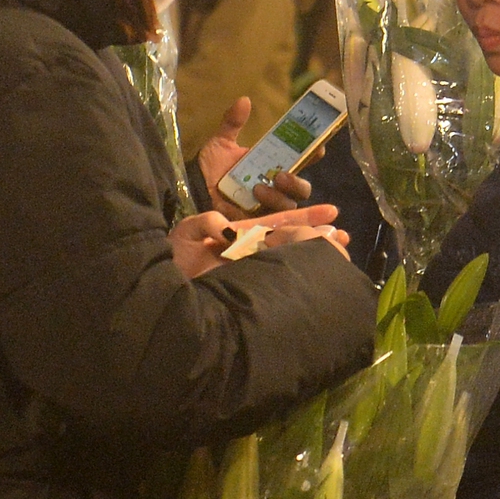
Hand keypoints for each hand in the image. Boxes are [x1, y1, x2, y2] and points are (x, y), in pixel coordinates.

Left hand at [169, 206, 346, 278]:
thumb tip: (225, 229)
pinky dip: (293, 274)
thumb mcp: (186, 232)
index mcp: (239, 233)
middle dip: (316, 234)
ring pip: (285, 256)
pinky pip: (272, 274)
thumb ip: (204, 223)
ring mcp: (248, 267)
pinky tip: (315, 273)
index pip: (277, 221)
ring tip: (339, 248)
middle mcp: (248, 250)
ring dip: (312, 252)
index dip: (303, 215)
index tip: (330, 211)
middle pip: (289, 238)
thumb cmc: (170, 257)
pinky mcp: (245, 284)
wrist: (157, 287)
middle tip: (343, 233)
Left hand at [199, 97, 313, 219]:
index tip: (317, 146)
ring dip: (278, 196)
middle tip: (280, 174)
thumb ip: (233, 122)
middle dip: (296, 182)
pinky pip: (273, 220)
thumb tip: (244, 100)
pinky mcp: (258, 221)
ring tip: (257, 188)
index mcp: (274, 165)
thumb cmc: (211, 168)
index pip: (302, 160)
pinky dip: (268, 213)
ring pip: (289, 205)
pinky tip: (255, 203)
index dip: (313, 153)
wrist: (193, 190)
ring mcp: (268, 205)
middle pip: (302, 188)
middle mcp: (276, 186)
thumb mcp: (222, 142)